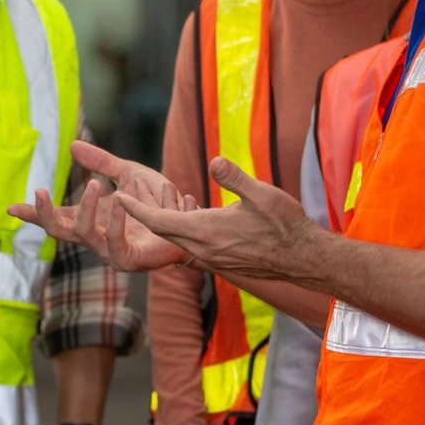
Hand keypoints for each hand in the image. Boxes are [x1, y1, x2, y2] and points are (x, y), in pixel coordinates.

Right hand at [8, 140, 194, 271]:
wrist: (192, 224)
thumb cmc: (159, 204)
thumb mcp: (128, 174)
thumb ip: (102, 163)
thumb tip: (73, 145)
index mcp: (93, 219)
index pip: (56, 217)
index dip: (33, 213)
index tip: (9, 207)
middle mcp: (97, 238)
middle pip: (59, 230)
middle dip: (44, 213)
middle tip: (39, 190)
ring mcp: (111, 251)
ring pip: (84, 234)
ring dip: (86, 208)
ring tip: (94, 185)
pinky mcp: (131, 260)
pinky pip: (114, 243)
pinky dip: (116, 221)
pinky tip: (120, 201)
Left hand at [116, 157, 322, 281]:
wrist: (303, 259)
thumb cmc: (285, 225)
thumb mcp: (262, 194)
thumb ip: (235, 177)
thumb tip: (215, 161)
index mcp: (206, 231)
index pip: (160, 221)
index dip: (137, 209)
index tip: (120, 196)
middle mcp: (203, 249)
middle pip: (162, 232)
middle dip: (144, 215)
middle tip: (127, 197)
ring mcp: (211, 259)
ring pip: (176, 241)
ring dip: (163, 225)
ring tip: (152, 206)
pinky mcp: (220, 263)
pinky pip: (190, 249)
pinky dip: (180, 234)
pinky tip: (185, 223)